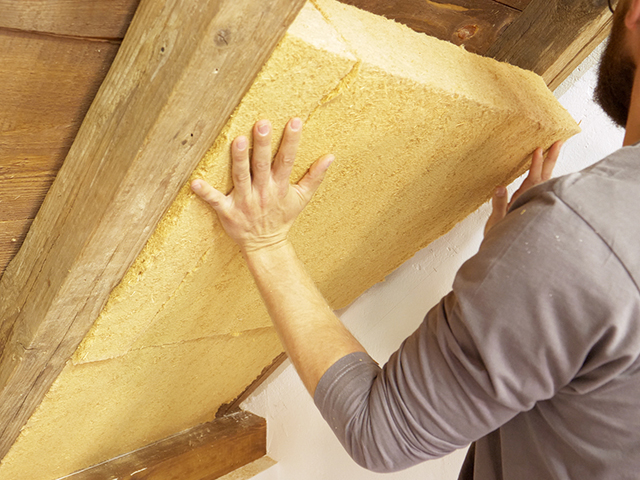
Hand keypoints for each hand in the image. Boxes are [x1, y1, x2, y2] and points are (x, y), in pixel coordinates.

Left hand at [191, 118, 333, 251]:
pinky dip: (205, 193)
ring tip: (238, 140)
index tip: (295, 122)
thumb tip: (331, 156)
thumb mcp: (302, 198)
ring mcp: (244, 201)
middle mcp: (262, 192)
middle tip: (262, 123)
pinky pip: (215, 201)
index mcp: (279, 187)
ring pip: (241, 177)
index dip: (291, 141)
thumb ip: (314, 176)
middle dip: (263, 145)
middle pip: (262, 165)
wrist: (266, 245)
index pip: (286, 161)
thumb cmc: (282, 217)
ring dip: (239, 160)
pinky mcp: (228, 211)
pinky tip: (194, 182)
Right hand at [484, 140, 562, 235]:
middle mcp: (531, 199)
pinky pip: (539, 186)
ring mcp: (531, 202)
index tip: (540, 149)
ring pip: (544, 180)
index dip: (537, 163)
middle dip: (551, 158)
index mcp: (524, 200)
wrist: (504, 252)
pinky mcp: (528, 205)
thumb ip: (499, 203)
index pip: (534, 178)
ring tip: (554, 149)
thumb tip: (500, 187)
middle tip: (559, 141)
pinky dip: (542, 175)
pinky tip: (542, 171)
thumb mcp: (497, 220)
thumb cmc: (502, 237)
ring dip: (548, 164)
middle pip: (544, 175)